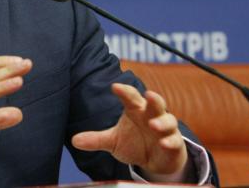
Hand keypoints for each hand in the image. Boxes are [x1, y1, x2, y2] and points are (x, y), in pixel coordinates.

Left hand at [71, 83, 187, 175]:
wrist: (155, 160)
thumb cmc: (134, 143)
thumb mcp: (113, 141)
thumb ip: (96, 139)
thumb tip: (74, 140)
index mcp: (136, 110)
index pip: (130, 97)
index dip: (124, 91)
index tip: (115, 86)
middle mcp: (152, 116)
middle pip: (155, 103)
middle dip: (153, 99)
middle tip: (148, 94)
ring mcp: (165, 129)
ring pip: (168, 120)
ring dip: (162, 122)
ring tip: (153, 125)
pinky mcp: (174, 144)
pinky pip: (175, 141)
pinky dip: (170, 141)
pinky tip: (164, 143)